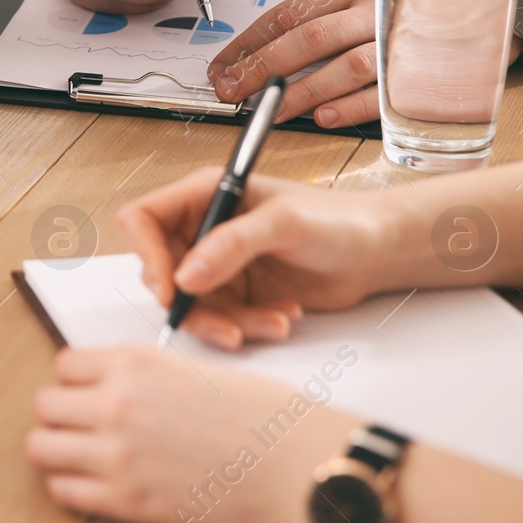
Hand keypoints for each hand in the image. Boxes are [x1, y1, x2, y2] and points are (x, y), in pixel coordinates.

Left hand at [27, 344, 356, 522]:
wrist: (299, 469)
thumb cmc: (265, 418)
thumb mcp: (199, 370)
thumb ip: (147, 375)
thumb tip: (116, 385)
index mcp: (137, 363)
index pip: (64, 364)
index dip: (77, 381)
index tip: (89, 393)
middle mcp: (117, 402)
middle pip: (44, 405)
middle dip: (62, 415)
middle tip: (85, 428)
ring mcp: (117, 453)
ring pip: (40, 447)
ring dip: (59, 451)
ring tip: (85, 458)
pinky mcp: (126, 500)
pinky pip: (63, 491)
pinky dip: (73, 489)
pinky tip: (97, 486)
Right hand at [118, 167, 391, 348]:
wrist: (379, 250)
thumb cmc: (340, 218)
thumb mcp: (285, 223)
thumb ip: (231, 245)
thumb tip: (185, 276)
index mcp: (206, 195)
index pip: (143, 219)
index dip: (146, 255)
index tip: (169, 289)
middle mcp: (205, 228)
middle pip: (162, 272)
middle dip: (192, 305)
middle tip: (226, 323)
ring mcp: (220, 264)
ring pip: (192, 305)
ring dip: (228, 322)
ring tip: (272, 322)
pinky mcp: (238, 293)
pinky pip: (222, 320)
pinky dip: (249, 327)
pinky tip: (283, 316)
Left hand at [208, 0, 517, 126]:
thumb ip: (326, 11)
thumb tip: (268, 46)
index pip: (288, 13)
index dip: (248, 43)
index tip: (221, 65)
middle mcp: (378, 3)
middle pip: (307, 40)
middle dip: (260, 70)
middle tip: (229, 92)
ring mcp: (405, 36)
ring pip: (342, 68)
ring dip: (298, 93)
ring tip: (267, 110)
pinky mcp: (429, 68)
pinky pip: (384, 92)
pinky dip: (350, 106)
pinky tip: (321, 117)